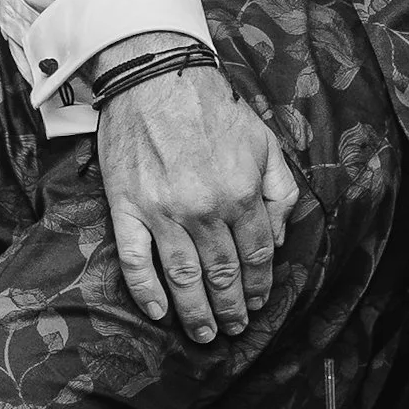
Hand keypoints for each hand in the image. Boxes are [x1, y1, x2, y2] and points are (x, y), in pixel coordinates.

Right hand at [92, 32, 299, 340]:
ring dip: (196, 312)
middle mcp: (204, 209)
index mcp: (242, 194)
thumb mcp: (266, 142)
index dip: (258, 286)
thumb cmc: (214, 107)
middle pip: (223, 274)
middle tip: (234, 329)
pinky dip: (147, 292)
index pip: (256, 256)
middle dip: (231, 308)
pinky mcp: (127, 208)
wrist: (155, 74)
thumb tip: (279, 238)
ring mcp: (162, 212)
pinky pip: (136, 261)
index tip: (257, 304)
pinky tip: (159, 313)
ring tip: (204, 334)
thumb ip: (281, 191)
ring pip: (184, 277)